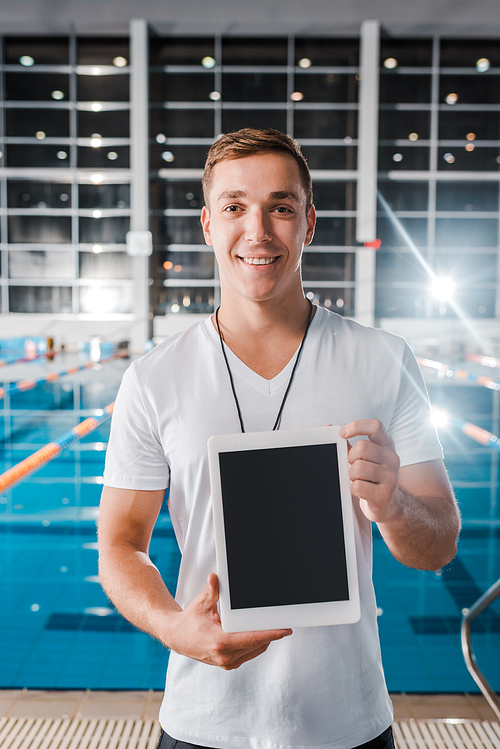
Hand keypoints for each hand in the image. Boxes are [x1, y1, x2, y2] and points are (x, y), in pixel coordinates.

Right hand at [166, 573, 291, 669]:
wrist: (177, 638)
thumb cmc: (190, 621)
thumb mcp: (200, 604)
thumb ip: (211, 591)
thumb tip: (215, 577)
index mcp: (220, 642)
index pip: (253, 638)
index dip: (271, 634)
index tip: (285, 629)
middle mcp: (225, 656)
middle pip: (257, 644)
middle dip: (272, 634)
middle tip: (284, 622)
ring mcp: (227, 662)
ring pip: (255, 650)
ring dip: (265, 639)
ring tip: (274, 626)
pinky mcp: (228, 664)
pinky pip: (249, 654)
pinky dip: (257, 644)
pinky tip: (260, 634)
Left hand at [339, 419, 399, 523]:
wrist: (387, 504)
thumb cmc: (370, 476)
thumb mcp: (363, 458)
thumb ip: (348, 444)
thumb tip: (329, 427)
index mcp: (387, 445)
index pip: (375, 426)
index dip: (357, 426)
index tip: (342, 434)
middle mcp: (392, 458)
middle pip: (362, 447)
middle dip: (351, 457)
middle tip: (354, 466)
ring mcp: (391, 477)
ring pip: (358, 467)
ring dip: (352, 475)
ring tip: (358, 479)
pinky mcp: (385, 494)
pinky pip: (358, 486)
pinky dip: (353, 489)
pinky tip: (361, 490)